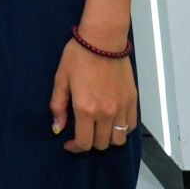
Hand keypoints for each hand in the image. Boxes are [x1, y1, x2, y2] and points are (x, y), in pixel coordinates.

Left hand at [51, 33, 138, 152]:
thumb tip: (57, 128)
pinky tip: (112, 121)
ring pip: (119, 139)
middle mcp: (106, 112)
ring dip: (108, 139)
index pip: (84, 143)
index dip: (75, 148)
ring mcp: (122, 107)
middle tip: (82, 132)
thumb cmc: (79, 56)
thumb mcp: (61, 80)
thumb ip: (58, 107)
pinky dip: (122, 129)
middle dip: (90, 143)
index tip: (69, 144)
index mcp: (86, 109)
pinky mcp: (132, 100)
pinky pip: (130, 125)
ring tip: (98, 128)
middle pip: (101, 144)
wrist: (103, 40)